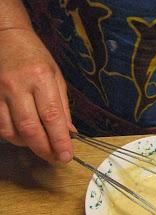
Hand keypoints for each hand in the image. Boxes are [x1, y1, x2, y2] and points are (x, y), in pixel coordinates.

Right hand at [0, 28, 73, 162]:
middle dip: (45, 149)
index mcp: (41, 78)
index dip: (59, 140)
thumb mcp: (57, 77)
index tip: (66, 156)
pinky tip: (23, 135)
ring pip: (11, 131)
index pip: (52, 116)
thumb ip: (63, 106)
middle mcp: (17, 86)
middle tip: (55, 158)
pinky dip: (13, 136)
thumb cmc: (36, 57)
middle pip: (30, 128)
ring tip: (41, 144)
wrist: (5, 37)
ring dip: (28, 145)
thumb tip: (70, 132)